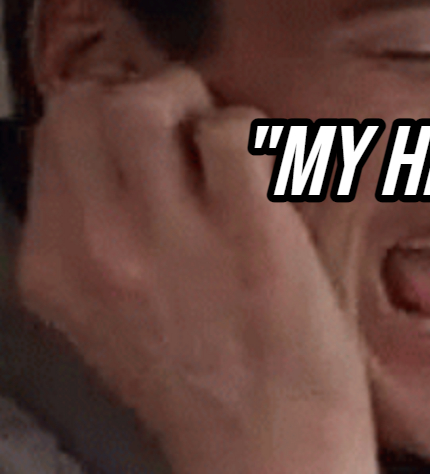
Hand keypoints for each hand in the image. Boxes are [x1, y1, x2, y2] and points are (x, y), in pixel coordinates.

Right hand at [17, 68, 377, 473]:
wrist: (268, 447)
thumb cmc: (202, 381)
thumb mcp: (107, 314)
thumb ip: (98, 237)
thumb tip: (120, 155)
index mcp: (54, 266)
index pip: (53, 136)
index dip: (107, 122)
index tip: (151, 141)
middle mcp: (97, 246)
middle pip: (87, 104)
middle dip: (142, 97)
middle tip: (188, 129)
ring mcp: (171, 237)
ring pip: (147, 101)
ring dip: (196, 105)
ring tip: (226, 147)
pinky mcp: (251, 233)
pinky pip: (234, 130)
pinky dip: (258, 137)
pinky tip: (270, 182)